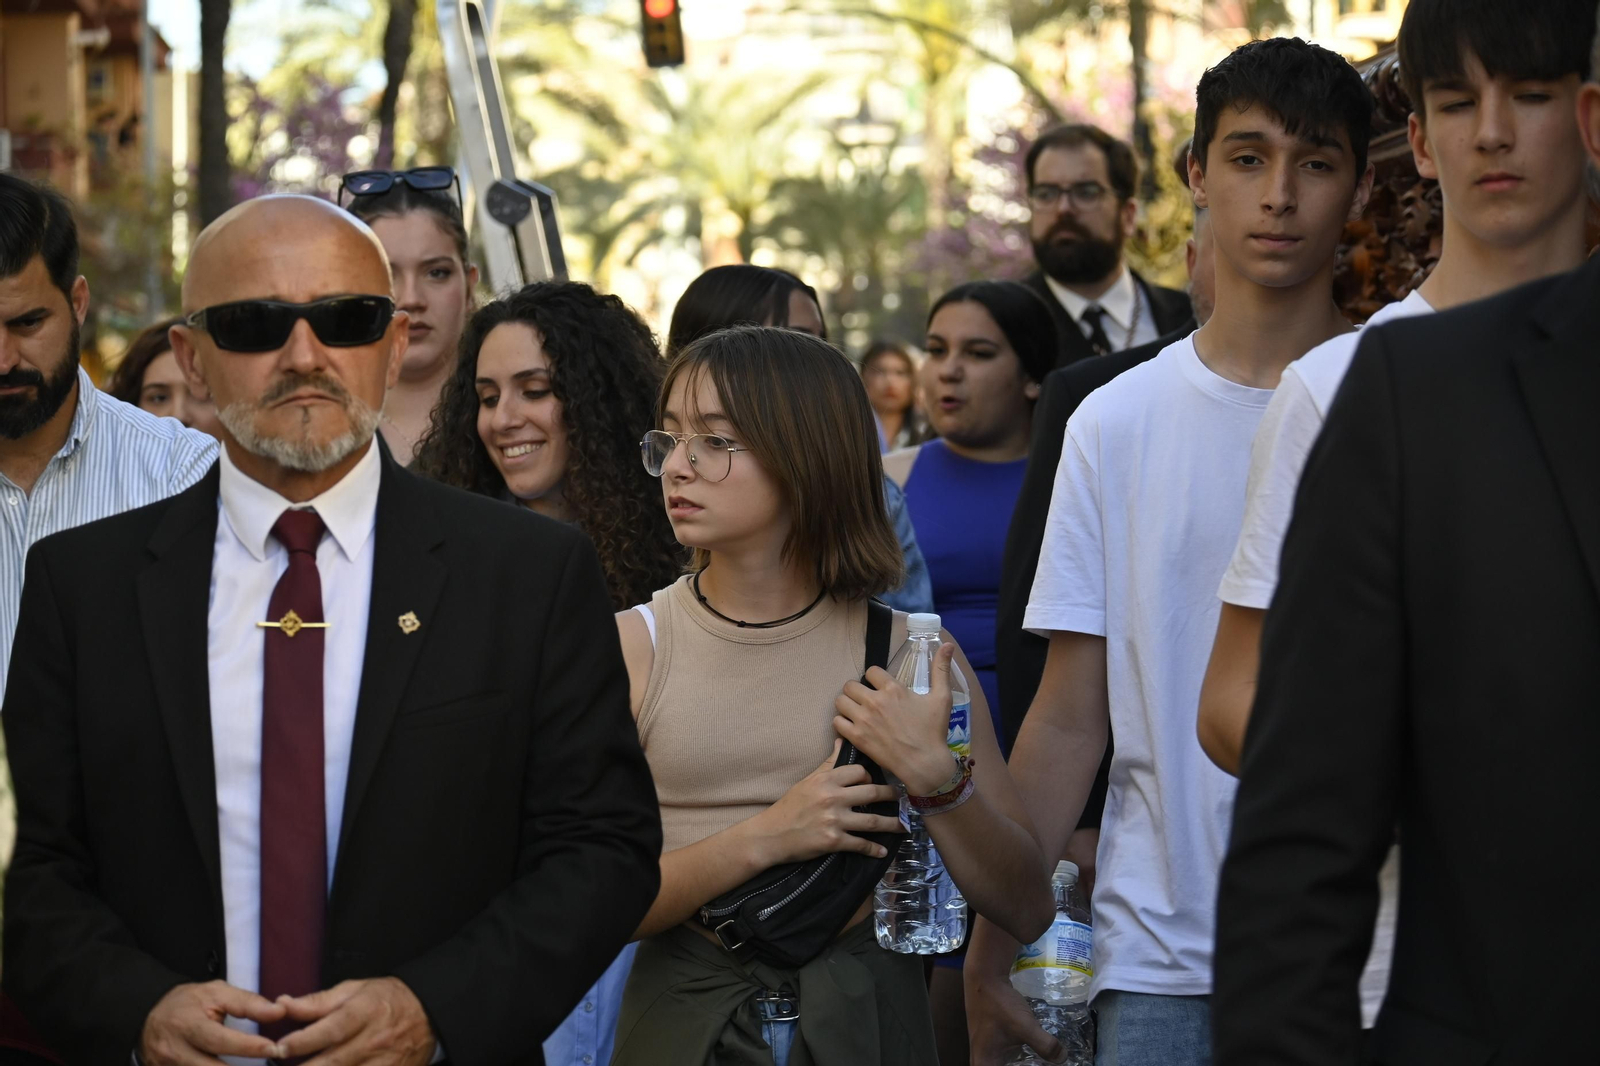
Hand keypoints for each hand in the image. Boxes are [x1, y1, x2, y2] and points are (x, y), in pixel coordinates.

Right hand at [140, 981, 284, 1065]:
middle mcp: (174, 1051)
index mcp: (187, 1025)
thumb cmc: (188, 1003)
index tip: (272, 1048)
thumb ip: (247, 1003)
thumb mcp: (216, 993)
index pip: (220, 1039)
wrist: (148, 1016)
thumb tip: (279, 1011)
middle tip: (272, 1061)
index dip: (247, 1046)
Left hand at [271, 978, 433, 1065]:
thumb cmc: (386, 999)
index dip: (304, 1040)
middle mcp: (374, 1040)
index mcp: (365, 1012)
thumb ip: (317, 1001)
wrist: (428, 1014)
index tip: (280, 1046)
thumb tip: (282, 1004)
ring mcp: (383, 1063)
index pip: (332, 1028)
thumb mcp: (354, 990)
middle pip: (334, 1061)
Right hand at [749, 739, 902, 865]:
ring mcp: (834, 820)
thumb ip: (828, 763)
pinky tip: (883, 851)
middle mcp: (833, 798)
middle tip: (902, 798)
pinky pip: (860, 844)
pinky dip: (874, 849)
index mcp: (827, 780)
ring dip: (892, 824)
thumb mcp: (808, 781)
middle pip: (872, 792)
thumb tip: (841, 740)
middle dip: (890, 796)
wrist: (772, 834)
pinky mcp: (833, 841)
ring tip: (904, 826)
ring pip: (872, 820)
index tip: (875, 783)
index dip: (870, 776)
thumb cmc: (790, 806)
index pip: (860, 772)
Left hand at [833, 642, 956, 794]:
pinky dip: (842, 722)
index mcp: (893, 689)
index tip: (880, 687)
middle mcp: (874, 701)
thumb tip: (947, 644)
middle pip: (850, 685)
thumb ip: (941, 669)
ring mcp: (863, 720)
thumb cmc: (934, 731)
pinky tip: (852, 725)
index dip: (875, 677)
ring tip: (856, 711)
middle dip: (857, 690)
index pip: (871, 671)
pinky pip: (836, 722)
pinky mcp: (856, 737)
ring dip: (847, 704)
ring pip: (840, 701)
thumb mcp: (942, 697)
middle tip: (865, 699)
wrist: (924, 763)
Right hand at [966, 966, 1064, 1065]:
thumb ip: (1045, 1045)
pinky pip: (1003, 1054)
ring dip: (1017, 1063)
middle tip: (1036, 1064)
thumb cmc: (1000, 1004)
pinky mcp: (990, 1036)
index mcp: (984, 1062)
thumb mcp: (1025, 1026)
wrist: (985, 976)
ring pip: (1001, 1063)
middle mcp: (980, 1058)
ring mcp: (983, 1046)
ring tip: (1036, 1061)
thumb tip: (1063, 1058)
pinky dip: (1016, 1055)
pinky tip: (1029, 1050)